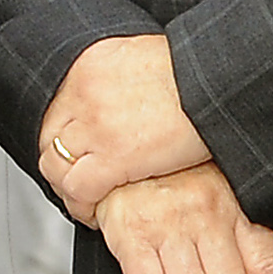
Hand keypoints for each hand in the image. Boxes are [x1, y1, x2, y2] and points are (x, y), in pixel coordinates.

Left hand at [39, 34, 211, 220]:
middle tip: (76, 181)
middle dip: (61, 163)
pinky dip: (81, 206)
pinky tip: (94, 214)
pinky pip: (78, 189)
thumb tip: (121, 98)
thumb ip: (121, 78)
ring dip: (68, 188)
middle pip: (50, 136)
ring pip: (56, 166)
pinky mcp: (114, 155)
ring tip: (85, 201)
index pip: (57, 107)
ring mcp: (95, 122)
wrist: (222, 79)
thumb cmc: (200, 71)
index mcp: (91, 62)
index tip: (75, 153)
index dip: (64, 136)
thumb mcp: (146, 59)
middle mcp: (84, 89)